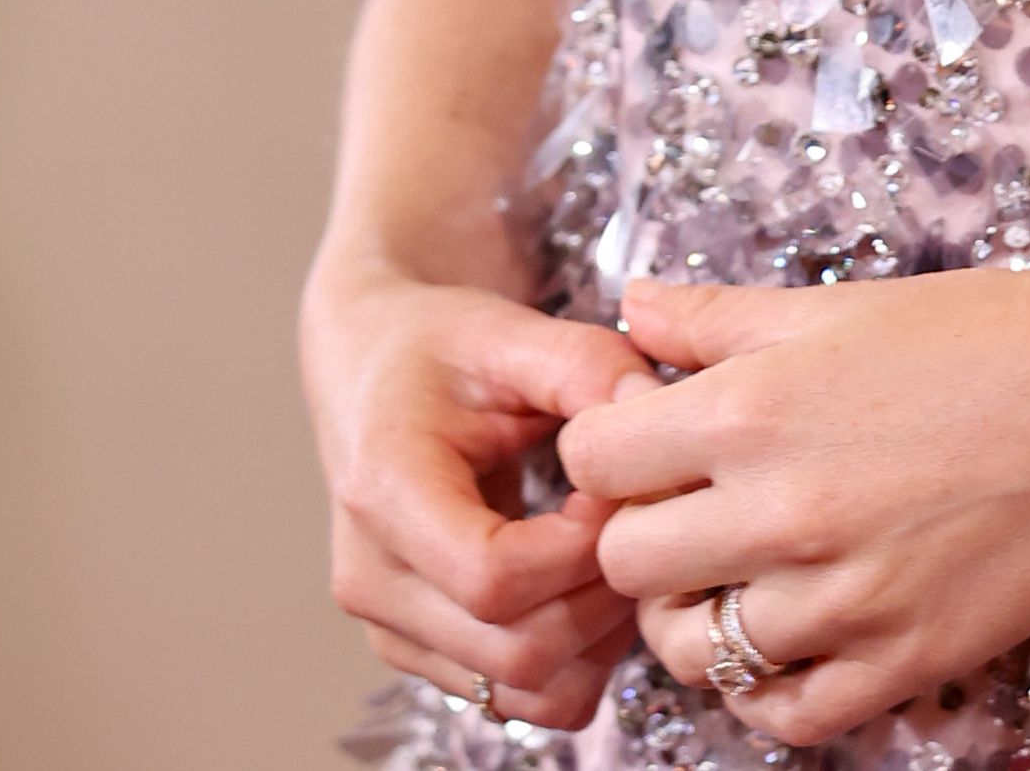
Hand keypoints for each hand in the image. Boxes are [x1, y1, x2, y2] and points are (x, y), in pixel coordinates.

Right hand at [306, 273, 649, 732]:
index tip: (616, 485)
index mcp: (384, 492)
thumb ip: (588, 364)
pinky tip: (589, 579)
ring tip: (617, 546)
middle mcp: (374, 581)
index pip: (494, 577)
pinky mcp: (420, 652)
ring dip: (598, 635)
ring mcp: (392, 630)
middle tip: (634, 517)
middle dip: (604, 593)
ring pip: (526, 692)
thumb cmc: (440, 347)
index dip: (580, 547)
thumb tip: (656, 411)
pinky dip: (576, 657)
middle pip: (518, 651)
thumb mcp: (511, 330)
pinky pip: (519, 699)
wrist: (373, 369)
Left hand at [558, 272, 1029, 745]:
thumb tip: (632, 307)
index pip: (594, 460)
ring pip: (693, 651)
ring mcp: (837, 602)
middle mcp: (779, 514)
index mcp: (753, 410)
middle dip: (643, 534)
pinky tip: (792, 636)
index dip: (607, 448)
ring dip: (699, 615)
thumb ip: (719, 317)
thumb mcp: (840, 306)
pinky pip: (782, 713)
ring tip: (743, 574)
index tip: (644, 442)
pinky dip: (768, 685)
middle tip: (692, 510)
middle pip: (628, 563)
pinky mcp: (897, 664)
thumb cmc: (986, 336)